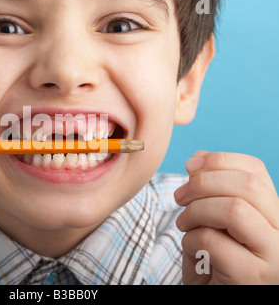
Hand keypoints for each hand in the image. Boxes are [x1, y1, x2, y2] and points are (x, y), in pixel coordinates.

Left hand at [174, 151, 278, 284]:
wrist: (212, 297)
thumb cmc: (211, 260)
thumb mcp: (210, 221)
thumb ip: (210, 191)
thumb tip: (197, 158)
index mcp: (274, 215)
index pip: (256, 171)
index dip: (219, 161)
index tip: (189, 166)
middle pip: (248, 185)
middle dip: (202, 183)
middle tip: (179, 196)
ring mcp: (274, 258)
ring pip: (234, 210)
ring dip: (196, 212)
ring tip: (183, 225)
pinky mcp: (253, 277)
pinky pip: (213, 241)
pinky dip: (191, 240)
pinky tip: (192, 251)